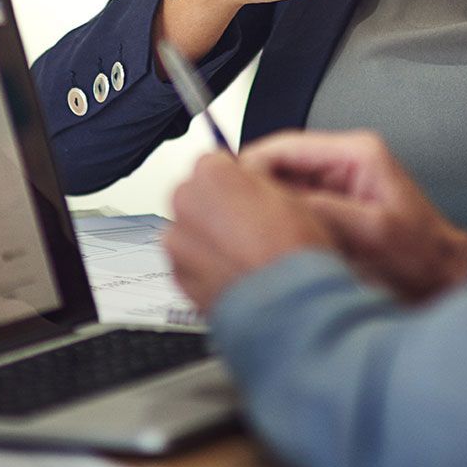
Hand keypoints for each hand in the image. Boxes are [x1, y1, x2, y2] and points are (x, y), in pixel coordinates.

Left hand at [165, 152, 336, 312]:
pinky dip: (204, 261)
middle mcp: (186, 204)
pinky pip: (188, 257)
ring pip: (190, 226)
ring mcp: (177, 242)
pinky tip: (233, 268)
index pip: (213, 159)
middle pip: (196, 192)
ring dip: (208, 233)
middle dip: (216, 203)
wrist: (283, 306)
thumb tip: (246, 176)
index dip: (234, 175)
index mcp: (213, 175)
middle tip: (247, 221)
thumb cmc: (290, 252)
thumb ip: (255, 177)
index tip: (245, 189)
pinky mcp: (175, 274)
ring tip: (242, 250)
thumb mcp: (289, 194)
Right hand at [242, 130, 466, 303]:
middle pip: (279, 164)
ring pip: (281, 186)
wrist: (441, 280)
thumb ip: (325, 213)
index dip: (249, 166)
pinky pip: (292, 207)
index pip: (285, 146)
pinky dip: (274, 221)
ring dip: (261, 207)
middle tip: (224, 215)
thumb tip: (277, 204)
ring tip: (241, 232)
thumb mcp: (372, 233)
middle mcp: (345, 163)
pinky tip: (264, 242)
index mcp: (357, 155)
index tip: (224, 188)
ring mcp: (338, 184)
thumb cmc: (421, 257)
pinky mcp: (333, 207)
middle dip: (251, 189)